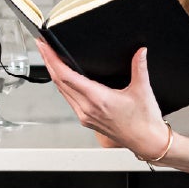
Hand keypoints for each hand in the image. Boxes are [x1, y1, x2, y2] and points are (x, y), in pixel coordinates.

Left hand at [38, 41, 169, 158]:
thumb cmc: (144, 122)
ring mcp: (85, 116)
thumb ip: (140, 67)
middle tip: (42, 46)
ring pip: (62, 91)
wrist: (146, 141)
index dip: (52, 59)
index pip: (66, 76)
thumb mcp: (143, 90)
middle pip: (59, 82)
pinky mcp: (87, 120)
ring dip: (54, 73)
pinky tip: (63, 78)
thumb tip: (140, 51)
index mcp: (98, 100)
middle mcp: (87, 109)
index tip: (45, 47)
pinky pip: (69, 100)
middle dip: (48, 62)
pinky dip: (62, 86)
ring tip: (49, 58)